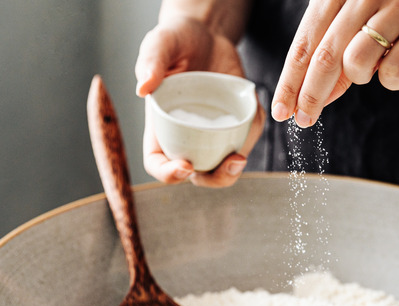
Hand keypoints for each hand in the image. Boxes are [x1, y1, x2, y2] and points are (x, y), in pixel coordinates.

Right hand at [135, 16, 264, 187]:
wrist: (206, 34)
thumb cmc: (176, 41)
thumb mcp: (160, 44)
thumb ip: (151, 62)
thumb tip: (143, 88)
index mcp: (161, 126)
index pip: (158, 163)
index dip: (168, 174)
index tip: (185, 166)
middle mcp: (186, 135)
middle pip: (197, 175)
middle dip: (214, 178)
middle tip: (230, 163)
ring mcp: (212, 132)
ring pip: (224, 164)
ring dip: (235, 168)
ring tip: (240, 154)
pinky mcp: (235, 123)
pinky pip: (246, 137)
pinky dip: (253, 133)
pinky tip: (255, 115)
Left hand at [269, 0, 398, 127]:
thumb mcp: (367, 14)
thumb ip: (341, 48)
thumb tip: (316, 94)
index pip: (306, 39)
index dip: (290, 78)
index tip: (282, 108)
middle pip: (324, 55)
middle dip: (309, 94)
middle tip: (302, 120)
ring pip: (356, 61)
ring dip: (358, 78)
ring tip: (374, 71)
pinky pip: (394, 69)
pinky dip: (392, 80)